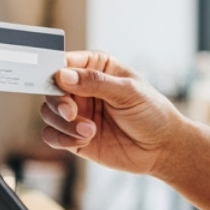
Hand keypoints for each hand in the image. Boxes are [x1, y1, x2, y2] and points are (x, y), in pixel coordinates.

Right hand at [40, 50, 185, 176]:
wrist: (161, 148)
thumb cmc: (152, 112)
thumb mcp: (129, 92)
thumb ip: (96, 82)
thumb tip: (63, 75)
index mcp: (97, 67)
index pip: (67, 62)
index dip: (55, 69)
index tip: (55, 80)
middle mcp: (83, 88)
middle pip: (51, 88)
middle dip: (58, 101)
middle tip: (72, 112)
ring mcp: (78, 112)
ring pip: (49, 112)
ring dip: (63, 123)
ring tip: (89, 130)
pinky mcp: (74, 136)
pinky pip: (52, 135)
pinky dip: (61, 138)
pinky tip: (83, 140)